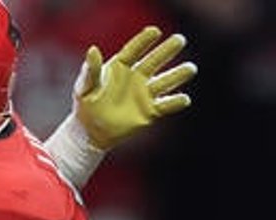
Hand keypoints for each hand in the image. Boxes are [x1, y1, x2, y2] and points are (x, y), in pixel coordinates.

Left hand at [73, 26, 197, 148]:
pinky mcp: (150, 111)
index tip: (155, 32)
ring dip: (178, 74)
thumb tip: (93, 50)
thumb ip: (91, 70)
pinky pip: (166, 105)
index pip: (134, 50)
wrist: (90, 132)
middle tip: (179, 40)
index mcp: (120, 66)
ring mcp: (145, 93)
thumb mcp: (85, 87)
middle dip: (166, 51)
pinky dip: (176, 102)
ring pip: (165, 81)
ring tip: (191, 68)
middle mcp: (136, 76)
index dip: (144, 41)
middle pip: (154, 61)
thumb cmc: (86, 105)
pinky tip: (184, 99)